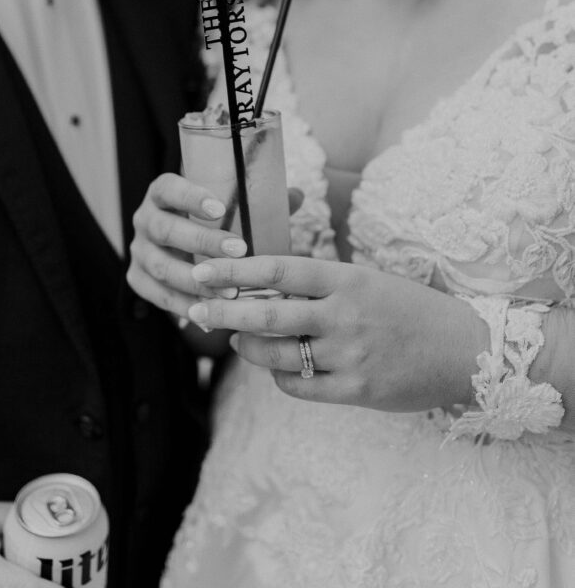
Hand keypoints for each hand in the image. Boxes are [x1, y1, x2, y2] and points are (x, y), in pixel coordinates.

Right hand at [127, 173, 248, 320]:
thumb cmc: (210, 223)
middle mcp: (145, 219)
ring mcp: (138, 251)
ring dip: (196, 281)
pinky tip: (211, 316)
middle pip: (165, 229)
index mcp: (162, 193)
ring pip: (161, 266)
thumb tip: (297, 195)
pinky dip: (185, 307)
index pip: (168, 188)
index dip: (190, 196)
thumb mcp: (227, 208)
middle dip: (202, 243)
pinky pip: (158, 296)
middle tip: (239, 252)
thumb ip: (257, 202)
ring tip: (231, 291)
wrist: (176, 245)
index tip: (220, 209)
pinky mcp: (137, 279)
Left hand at [185, 255, 488, 410]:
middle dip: (223, 311)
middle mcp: (344, 314)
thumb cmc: (411, 309)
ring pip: (277, 353)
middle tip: (194, 310)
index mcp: (347, 278)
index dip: (235, 270)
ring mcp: (350, 355)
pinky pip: (300, 386)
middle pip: (268, 312)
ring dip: (248, 346)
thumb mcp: (367, 280)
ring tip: (236, 338)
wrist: (464, 350)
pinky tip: (277, 368)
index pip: (278, 268)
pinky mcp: (356, 390)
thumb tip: (265, 283)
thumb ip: (321, 283)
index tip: (203, 270)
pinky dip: (280, 377)